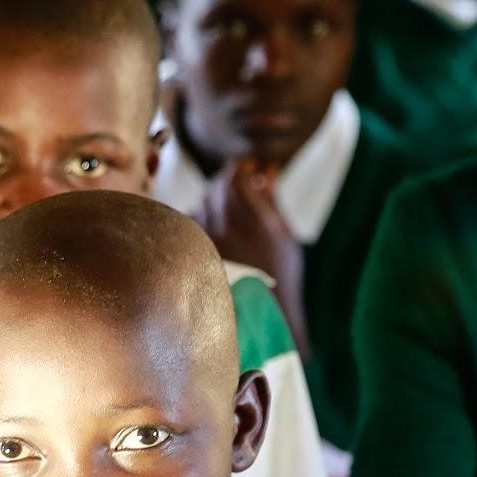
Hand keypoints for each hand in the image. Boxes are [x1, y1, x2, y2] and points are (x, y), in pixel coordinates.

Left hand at [205, 159, 311, 355]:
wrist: (262, 311)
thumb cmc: (280, 273)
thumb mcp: (285, 235)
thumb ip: (272, 201)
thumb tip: (264, 171)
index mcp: (258, 222)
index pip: (238, 178)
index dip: (240, 168)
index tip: (245, 166)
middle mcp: (231, 229)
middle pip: (217, 188)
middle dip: (226, 179)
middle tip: (235, 179)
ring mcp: (210, 241)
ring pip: (202, 203)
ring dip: (212, 197)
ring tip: (225, 203)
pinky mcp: (196, 253)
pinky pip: (191, 223)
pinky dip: (200, 216)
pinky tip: (210, 224)